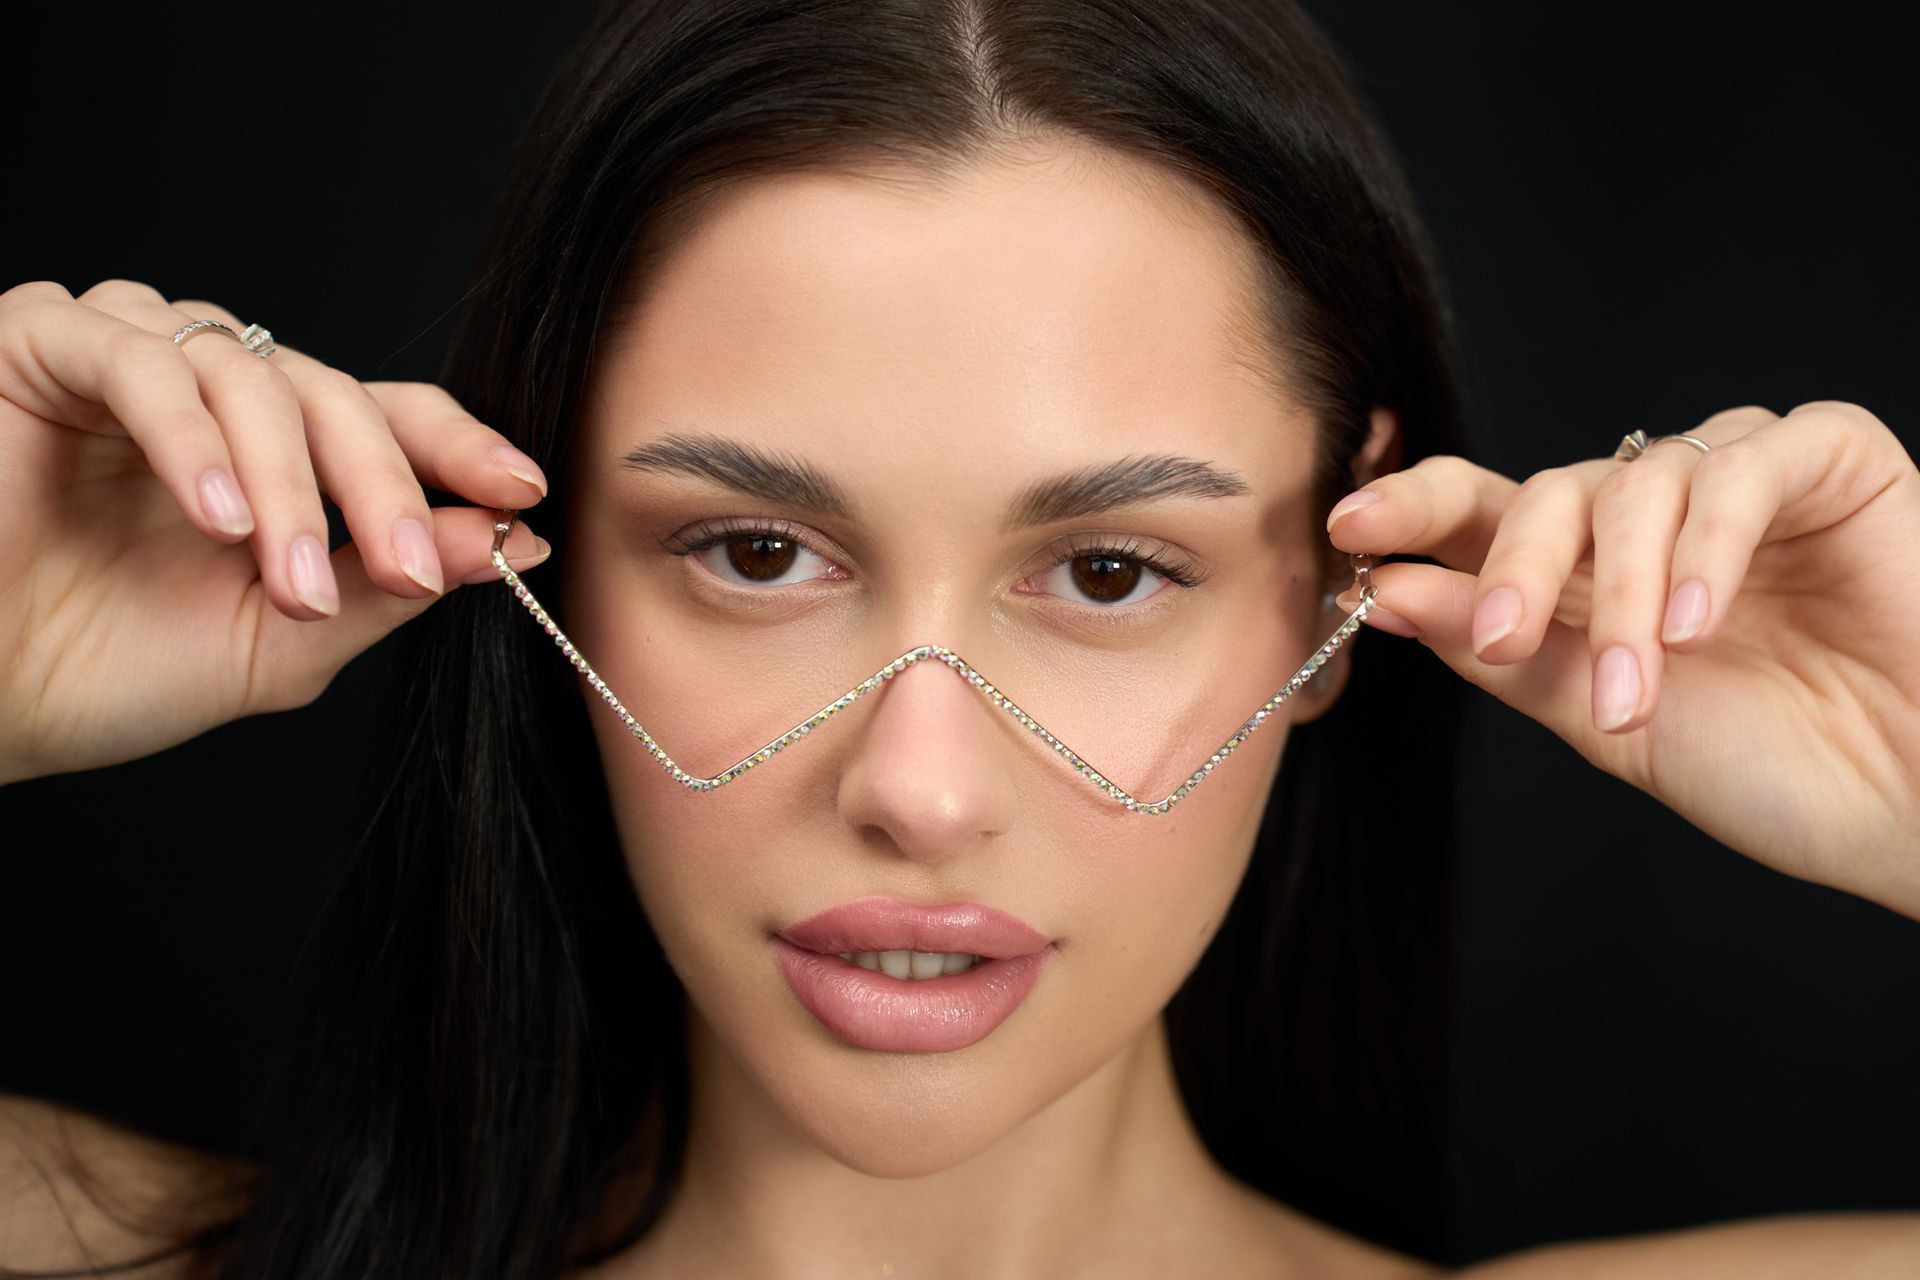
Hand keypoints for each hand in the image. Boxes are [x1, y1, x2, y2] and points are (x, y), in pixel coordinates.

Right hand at [0, 279, 553, 786]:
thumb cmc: (110, 671)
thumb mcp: (280, 638)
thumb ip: (384, 585)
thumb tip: (509, 538)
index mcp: (272, 450)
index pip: (386, 416)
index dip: (457, 448)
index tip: (523, 494)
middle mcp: (211, 390)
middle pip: (335, 396)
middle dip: (384, 488)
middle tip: (413, 570)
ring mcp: (130, 357)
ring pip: (251, 376)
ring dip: (288, 483)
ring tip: (287, 576)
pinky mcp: (44, 343)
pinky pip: (142, 362)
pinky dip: (193, 440)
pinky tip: (218, 519)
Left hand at [1329, 401, 1919, 919]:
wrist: (1918, 807)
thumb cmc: (1780, 771)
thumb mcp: (1606, 721)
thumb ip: (1501, 652)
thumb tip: (1384, 591)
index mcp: (1591, 577)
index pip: (1484, 513)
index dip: (1414, 510)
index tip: (1350, 530)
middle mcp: (1656, 521)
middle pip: (1547, 489)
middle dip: (1513, 563)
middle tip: (1504, 636)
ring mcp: (1742, 483)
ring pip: (1636, 481)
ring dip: (1624, 591)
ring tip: (1640, 688)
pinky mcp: (1832, 460)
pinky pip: (1743, 466)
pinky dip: (1709, 546)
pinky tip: (1702, 626)